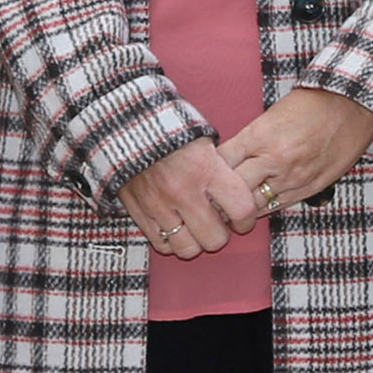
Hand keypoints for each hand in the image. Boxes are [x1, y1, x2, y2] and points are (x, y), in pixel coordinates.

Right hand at [117, 139, 261, 258]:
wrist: (125, 123)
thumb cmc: (170, 129)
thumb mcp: (204, 139)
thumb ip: (221, 167)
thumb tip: (238, 192)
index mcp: (205, 167)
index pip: (241, 209)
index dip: (246, 220)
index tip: (242, 220)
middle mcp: (183, 190)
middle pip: (214, 239)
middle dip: (220, 234)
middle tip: (217, 224)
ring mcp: (158, 204)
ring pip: (187, 249)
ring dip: (195, 241)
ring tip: (194, 227)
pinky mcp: (138, 211)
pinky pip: (161, 244)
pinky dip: (170, 240)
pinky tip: (174, 225)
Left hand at [219, 89, 372, 212]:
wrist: (352, 105)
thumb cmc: (309, 105)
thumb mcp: (270, 115)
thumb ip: (248, 140)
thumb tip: (224, 160)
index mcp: (259, 136)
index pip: (221, 163)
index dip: (206, 174)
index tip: (198, 178)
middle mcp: (273, 159)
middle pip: (233, 189)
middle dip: (217, 197)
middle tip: (206, 202)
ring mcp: (292, 177)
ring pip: (254, 204)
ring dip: (238, 209)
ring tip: (224, 211)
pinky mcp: (310, 188)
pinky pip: (278, 206)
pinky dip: (262, 209)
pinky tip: (252, 210)